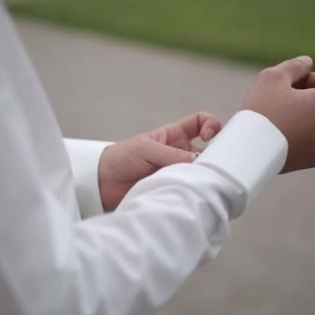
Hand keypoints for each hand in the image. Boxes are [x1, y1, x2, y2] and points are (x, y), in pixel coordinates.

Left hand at [98, 112, 221, 211]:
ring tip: (198, 180)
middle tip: (210, 163)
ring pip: (200, 172)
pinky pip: (189, 189)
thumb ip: (171, 154)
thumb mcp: (145, 148)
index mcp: (173, 136)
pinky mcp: (173, 189)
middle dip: (213, 154)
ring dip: (202, 175)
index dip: (210, 125)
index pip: (200, 122)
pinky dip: (193, 190)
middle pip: (207, 150)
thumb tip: (196, 162)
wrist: (101, 183)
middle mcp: (179, 153)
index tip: (209, 136)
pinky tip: (191, 192)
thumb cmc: (120, 158)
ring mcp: (177, 172)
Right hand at [243, 56, 314, 172]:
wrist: (249, 151)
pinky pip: (310, 143)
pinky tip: (280, 137)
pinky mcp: (313, 161)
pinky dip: (300, 138)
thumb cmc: (261, 111)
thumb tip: (307, 63)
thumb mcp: (273, 77)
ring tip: (278, 122)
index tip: (285, 87)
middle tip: (278, 104)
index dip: (305, 79)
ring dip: (303, 119)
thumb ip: (294, 65)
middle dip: (305, 100)